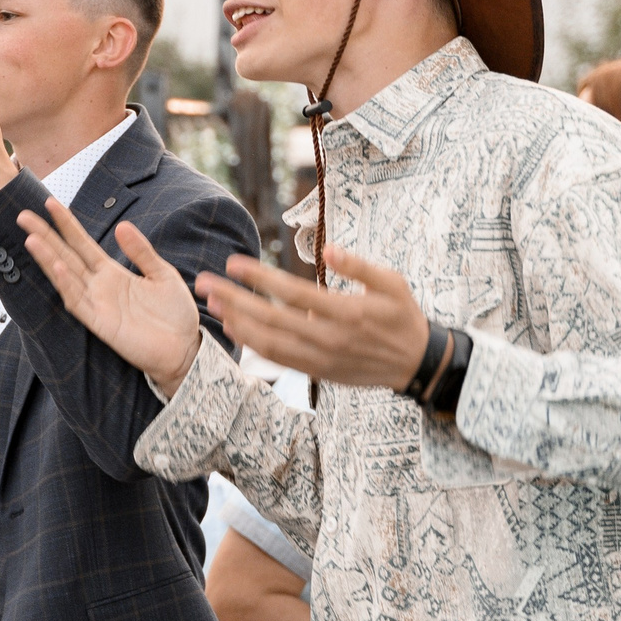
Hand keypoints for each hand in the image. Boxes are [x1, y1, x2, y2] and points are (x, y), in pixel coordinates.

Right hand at [17, 199, 203, 391]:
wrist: (184, 348)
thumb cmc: (175, 314)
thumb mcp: (162, 274)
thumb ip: (141, 251)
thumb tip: (122, 225)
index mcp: (112, 272)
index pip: (82, 243)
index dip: (66, 224)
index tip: (50, 203)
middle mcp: (99, 286)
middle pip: (66, 256)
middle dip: (45, 236)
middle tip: (23, 215)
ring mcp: (97, 304)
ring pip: (66, 276)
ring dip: (48, 258)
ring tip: (31, 239)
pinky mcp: (100, 323)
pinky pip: (78, 302)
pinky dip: (66, 285)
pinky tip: (57, 269)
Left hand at [192, 248, 430, 391]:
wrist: (416, 364)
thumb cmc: (403, 317)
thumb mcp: (393, 284)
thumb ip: (360, 267)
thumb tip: (329, 249)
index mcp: (347, 313)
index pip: (292, 294)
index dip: (260, 279)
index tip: (232, 264)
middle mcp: (329, 339)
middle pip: (271, 320)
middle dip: (235, 300)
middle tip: (204, 283)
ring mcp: (321, 359)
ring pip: (269, 344)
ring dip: (237, 324)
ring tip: (213, 304)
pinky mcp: (318, 372)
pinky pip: (279, 359)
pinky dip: (253, 345)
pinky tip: (235, 328)